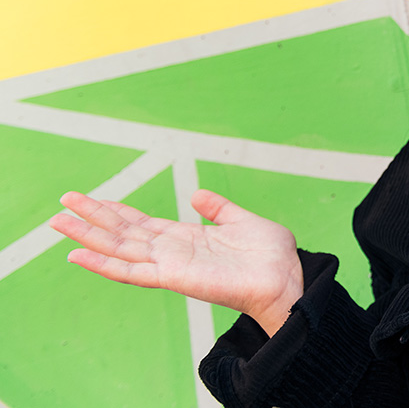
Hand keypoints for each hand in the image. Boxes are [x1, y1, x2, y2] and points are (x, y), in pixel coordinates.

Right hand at [49, 189, 303, 335]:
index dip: (116, 211)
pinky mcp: (173, 278)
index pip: (142, 223)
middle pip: (123, 233)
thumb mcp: (242, 221)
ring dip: (87, 237)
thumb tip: (197, 194)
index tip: (92, 199)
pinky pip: (132, 271)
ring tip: (57, 222)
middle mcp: (172, 253)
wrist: (286, 278)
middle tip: (62, 203)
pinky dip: (103, 264)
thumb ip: (219, 209)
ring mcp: (169, 266)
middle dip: (92, 218)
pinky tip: (78, 255)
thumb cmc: (270, 256)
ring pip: (119, 249)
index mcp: (187, 238)